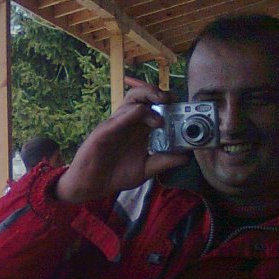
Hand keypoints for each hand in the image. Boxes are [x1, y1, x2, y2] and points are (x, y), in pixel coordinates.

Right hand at [55, 77, 187, 203]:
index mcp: (140, 129)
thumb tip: (186, 157)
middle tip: (171, 99)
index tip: (183, 108)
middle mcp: (129, 122)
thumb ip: (164, 162)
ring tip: (162, 103)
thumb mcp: (146, 169)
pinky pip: (117, 118)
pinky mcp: (104, 132)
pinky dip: (130, 113)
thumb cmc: (115, 174)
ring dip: (148, 97)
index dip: (169, 103)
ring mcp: (116, 125)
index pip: (155, 106)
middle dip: (158, 92)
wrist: (92, 186)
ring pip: (131, 99)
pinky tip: (141, 112)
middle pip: (143, 96)